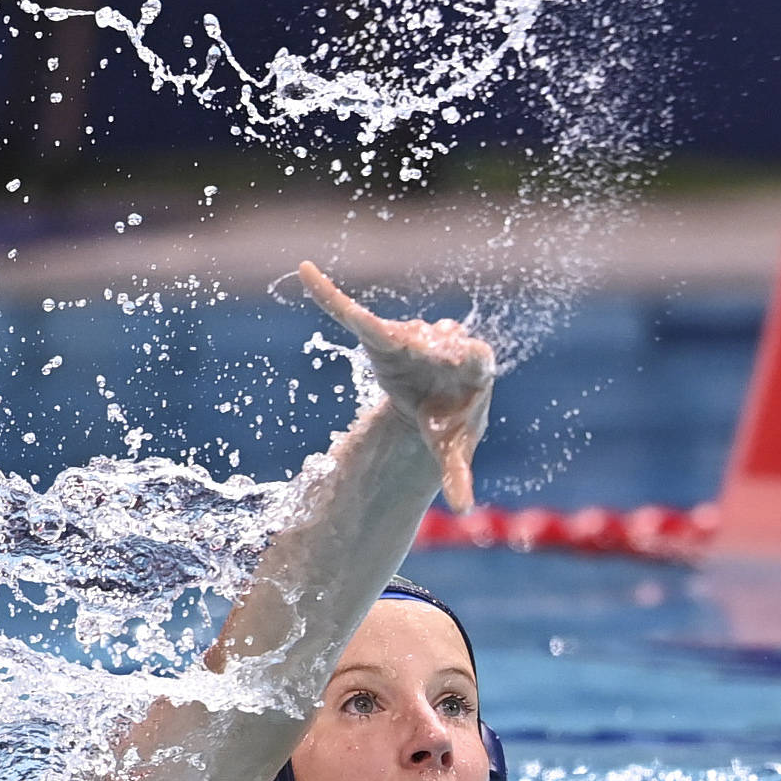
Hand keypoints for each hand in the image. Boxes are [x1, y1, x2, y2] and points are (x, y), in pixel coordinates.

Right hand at [299, 261, 495, 513]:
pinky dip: (328, 296)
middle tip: (429, 353)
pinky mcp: (381, 336)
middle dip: (427, 344)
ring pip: (396, 331)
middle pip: (431, 337)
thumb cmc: (452, 426)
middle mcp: (443, 341)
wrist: (435, 408)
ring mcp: (411, 335)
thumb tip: (465, 509)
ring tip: (402, 371)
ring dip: (394, 342)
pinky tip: (305, 271)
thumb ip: (458, 474)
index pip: (470, 351)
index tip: (452, 352)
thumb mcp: (453, 450)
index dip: (461, 351)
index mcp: (474, 365)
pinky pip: (351, 315)